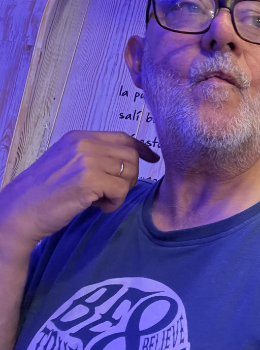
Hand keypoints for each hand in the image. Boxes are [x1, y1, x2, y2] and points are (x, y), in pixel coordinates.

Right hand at [0, 131, 159, 256]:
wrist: (18, 212)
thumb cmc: (43, 193)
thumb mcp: (68, 163)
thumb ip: (95, 156)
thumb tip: (129, 158)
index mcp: (79, 137)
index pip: (123, 137)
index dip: (141, 149)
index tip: (152, 158)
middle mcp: (84, 143)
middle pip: (131, 156)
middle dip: (129, 177)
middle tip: (112, 192)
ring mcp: (86, 160)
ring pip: (129, 174)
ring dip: (120, 192)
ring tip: (99, 200)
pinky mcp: (89, 180)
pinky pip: (121, 191)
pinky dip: (113, 204)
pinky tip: (96, 207)